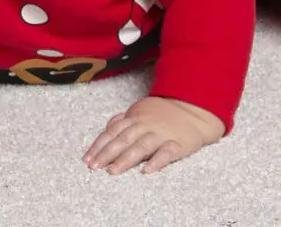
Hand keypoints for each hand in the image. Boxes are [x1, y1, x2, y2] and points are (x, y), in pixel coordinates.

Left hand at [83, 96, 224, 175]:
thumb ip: (124, 120)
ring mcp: (161, 134)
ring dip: (126, 158)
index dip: (99, 145)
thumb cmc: (163, 113)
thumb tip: (108, 127)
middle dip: (107, 153)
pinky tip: (147, 171)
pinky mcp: (177, 144)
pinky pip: (166, 153)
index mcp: (135, 117)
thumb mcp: (141, 111)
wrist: (193, 110)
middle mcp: (146, 125)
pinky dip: (157, 161)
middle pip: (124, 139)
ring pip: (142, 146)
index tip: (87, 158)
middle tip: (94, 166)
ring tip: (113, 171)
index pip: (113, 131)